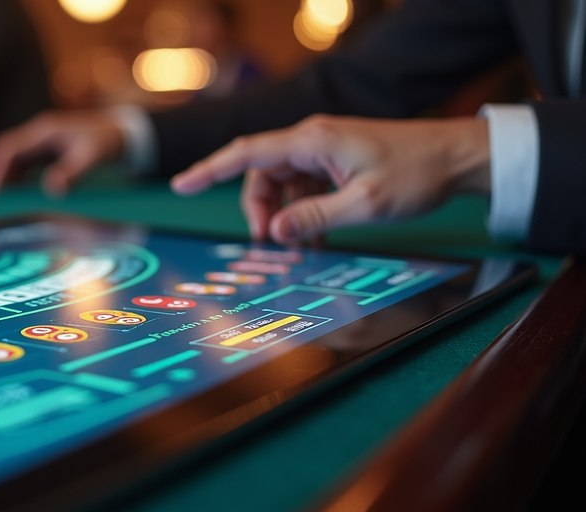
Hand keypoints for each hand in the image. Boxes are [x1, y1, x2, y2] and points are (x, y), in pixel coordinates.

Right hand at [0, 110, 122, 197]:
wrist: (120, 132)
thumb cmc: (105, 142)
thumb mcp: (90, 157)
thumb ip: (71, 173)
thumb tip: (51, 189)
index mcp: (44, 130)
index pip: (10, 146)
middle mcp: (38, 133)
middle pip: (6, 150)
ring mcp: (41, 140)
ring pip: (13, 157)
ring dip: (5, 175)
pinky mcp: (46, 149)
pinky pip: (24, 162)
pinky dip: (17, 176)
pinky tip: (16, 192)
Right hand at [170, 115, 490, 242]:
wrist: (458, 157)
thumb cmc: (417, 174)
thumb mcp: (366, 205)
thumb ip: (315, 217)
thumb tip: (274, 233)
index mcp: (312, 140)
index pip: (246, 153)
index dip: (208, 170)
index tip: (179, 185)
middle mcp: (312, 139)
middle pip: (262, 174)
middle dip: (259, 211)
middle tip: (271, 245)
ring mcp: (324, 149)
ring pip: (282, 183)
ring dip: (283, 215)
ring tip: (301, 245)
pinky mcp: (336, 160)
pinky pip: (304, 187)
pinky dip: (303, 211)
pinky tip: (317, 235)